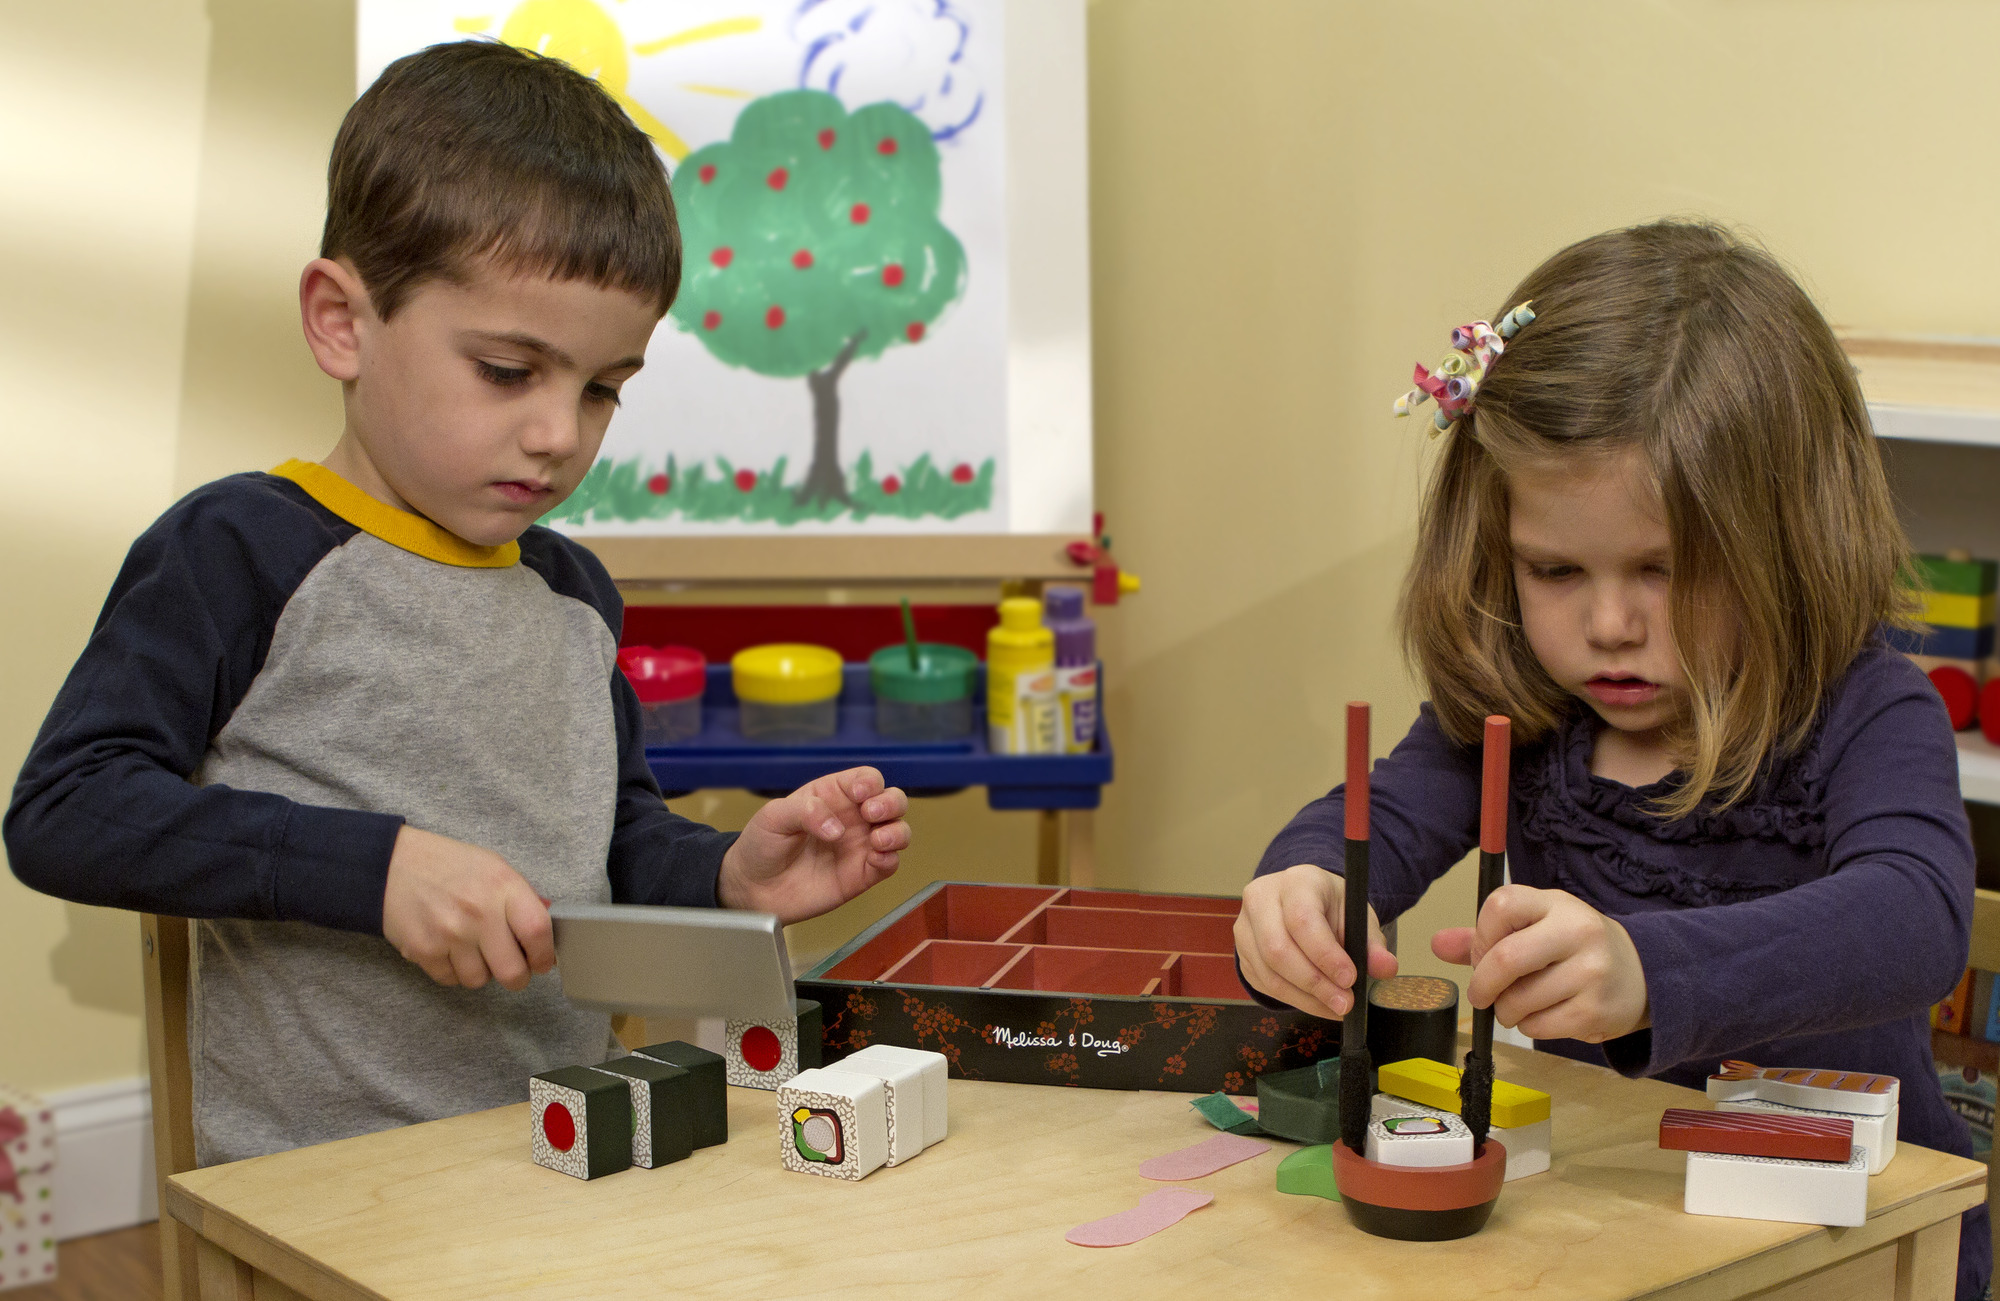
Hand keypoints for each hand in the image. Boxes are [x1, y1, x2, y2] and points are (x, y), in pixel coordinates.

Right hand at [381, 825, 553, 990]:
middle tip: (514, 970)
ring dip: (481, 972)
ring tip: (472, 950)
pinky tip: (448, 950)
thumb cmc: (447, 865)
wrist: (390, 865)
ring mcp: (450, 934)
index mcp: (502, 886)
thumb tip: (545, 933)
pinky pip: (451, 980)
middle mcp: (479, 912)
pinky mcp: (424, 951)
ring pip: (480, 980)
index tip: (542, 962)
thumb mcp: (492, 866)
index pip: (538, 932)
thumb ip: (520, 898)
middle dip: (517, 977)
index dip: (545, 955)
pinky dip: (453, 972)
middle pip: (512, 971)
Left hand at [717, 767, 909, 923]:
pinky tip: (876, 859)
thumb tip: (837, 829)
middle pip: (892, 800)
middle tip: (870, 813)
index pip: (866, 779)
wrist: (752, 887)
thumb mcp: (774, 816)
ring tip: (877, 839)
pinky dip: (890, 859)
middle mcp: (853, 818)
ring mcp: (860, 846)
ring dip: (897, 832)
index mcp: (833, 795)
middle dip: (891, 803)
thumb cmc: (761, 844)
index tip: (858, 793)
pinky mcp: (862, 875)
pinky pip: (889, 864)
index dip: (870, 782)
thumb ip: (806, 811)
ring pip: (898, 831)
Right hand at [1234, 863, 1397, 1019]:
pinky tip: (1318, 1003)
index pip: (1301, 919)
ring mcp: (1245, 926)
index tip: (1350, 979)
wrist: (1302, 902)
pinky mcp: (1242, 953)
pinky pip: (1264, 983)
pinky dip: (1294, 1000)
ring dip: (1305, 997)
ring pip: (1268, 971)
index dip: (1325, 954)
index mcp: (1296, 881)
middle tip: (1344, 1003)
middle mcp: (1261, 899)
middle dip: (1314, 983)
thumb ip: (1372, 942)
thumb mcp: (1356, 915)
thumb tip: (1385, 967)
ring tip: (1335, 1007)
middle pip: (1278, 948)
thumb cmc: (1329, 907)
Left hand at [1431, 884, 1649, 1042]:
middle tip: (1481, 994)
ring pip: (1518, 999)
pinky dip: (1528, 1026)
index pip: (1501, 905)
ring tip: (1518, 1003)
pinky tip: (1543, 1014)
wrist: (1639, 976)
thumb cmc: (1572, 948)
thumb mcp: (1535, 927)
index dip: (1480, 935)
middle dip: (1482, 983)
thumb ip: (1484, 936)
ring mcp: (1590, 972)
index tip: (1482, 953)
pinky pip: (1537, 1026)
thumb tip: (1437, 944)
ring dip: (1505, 1010)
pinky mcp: (1595, 1010)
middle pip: (1505, 958)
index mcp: (1555, 903)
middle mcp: (1577, 931)